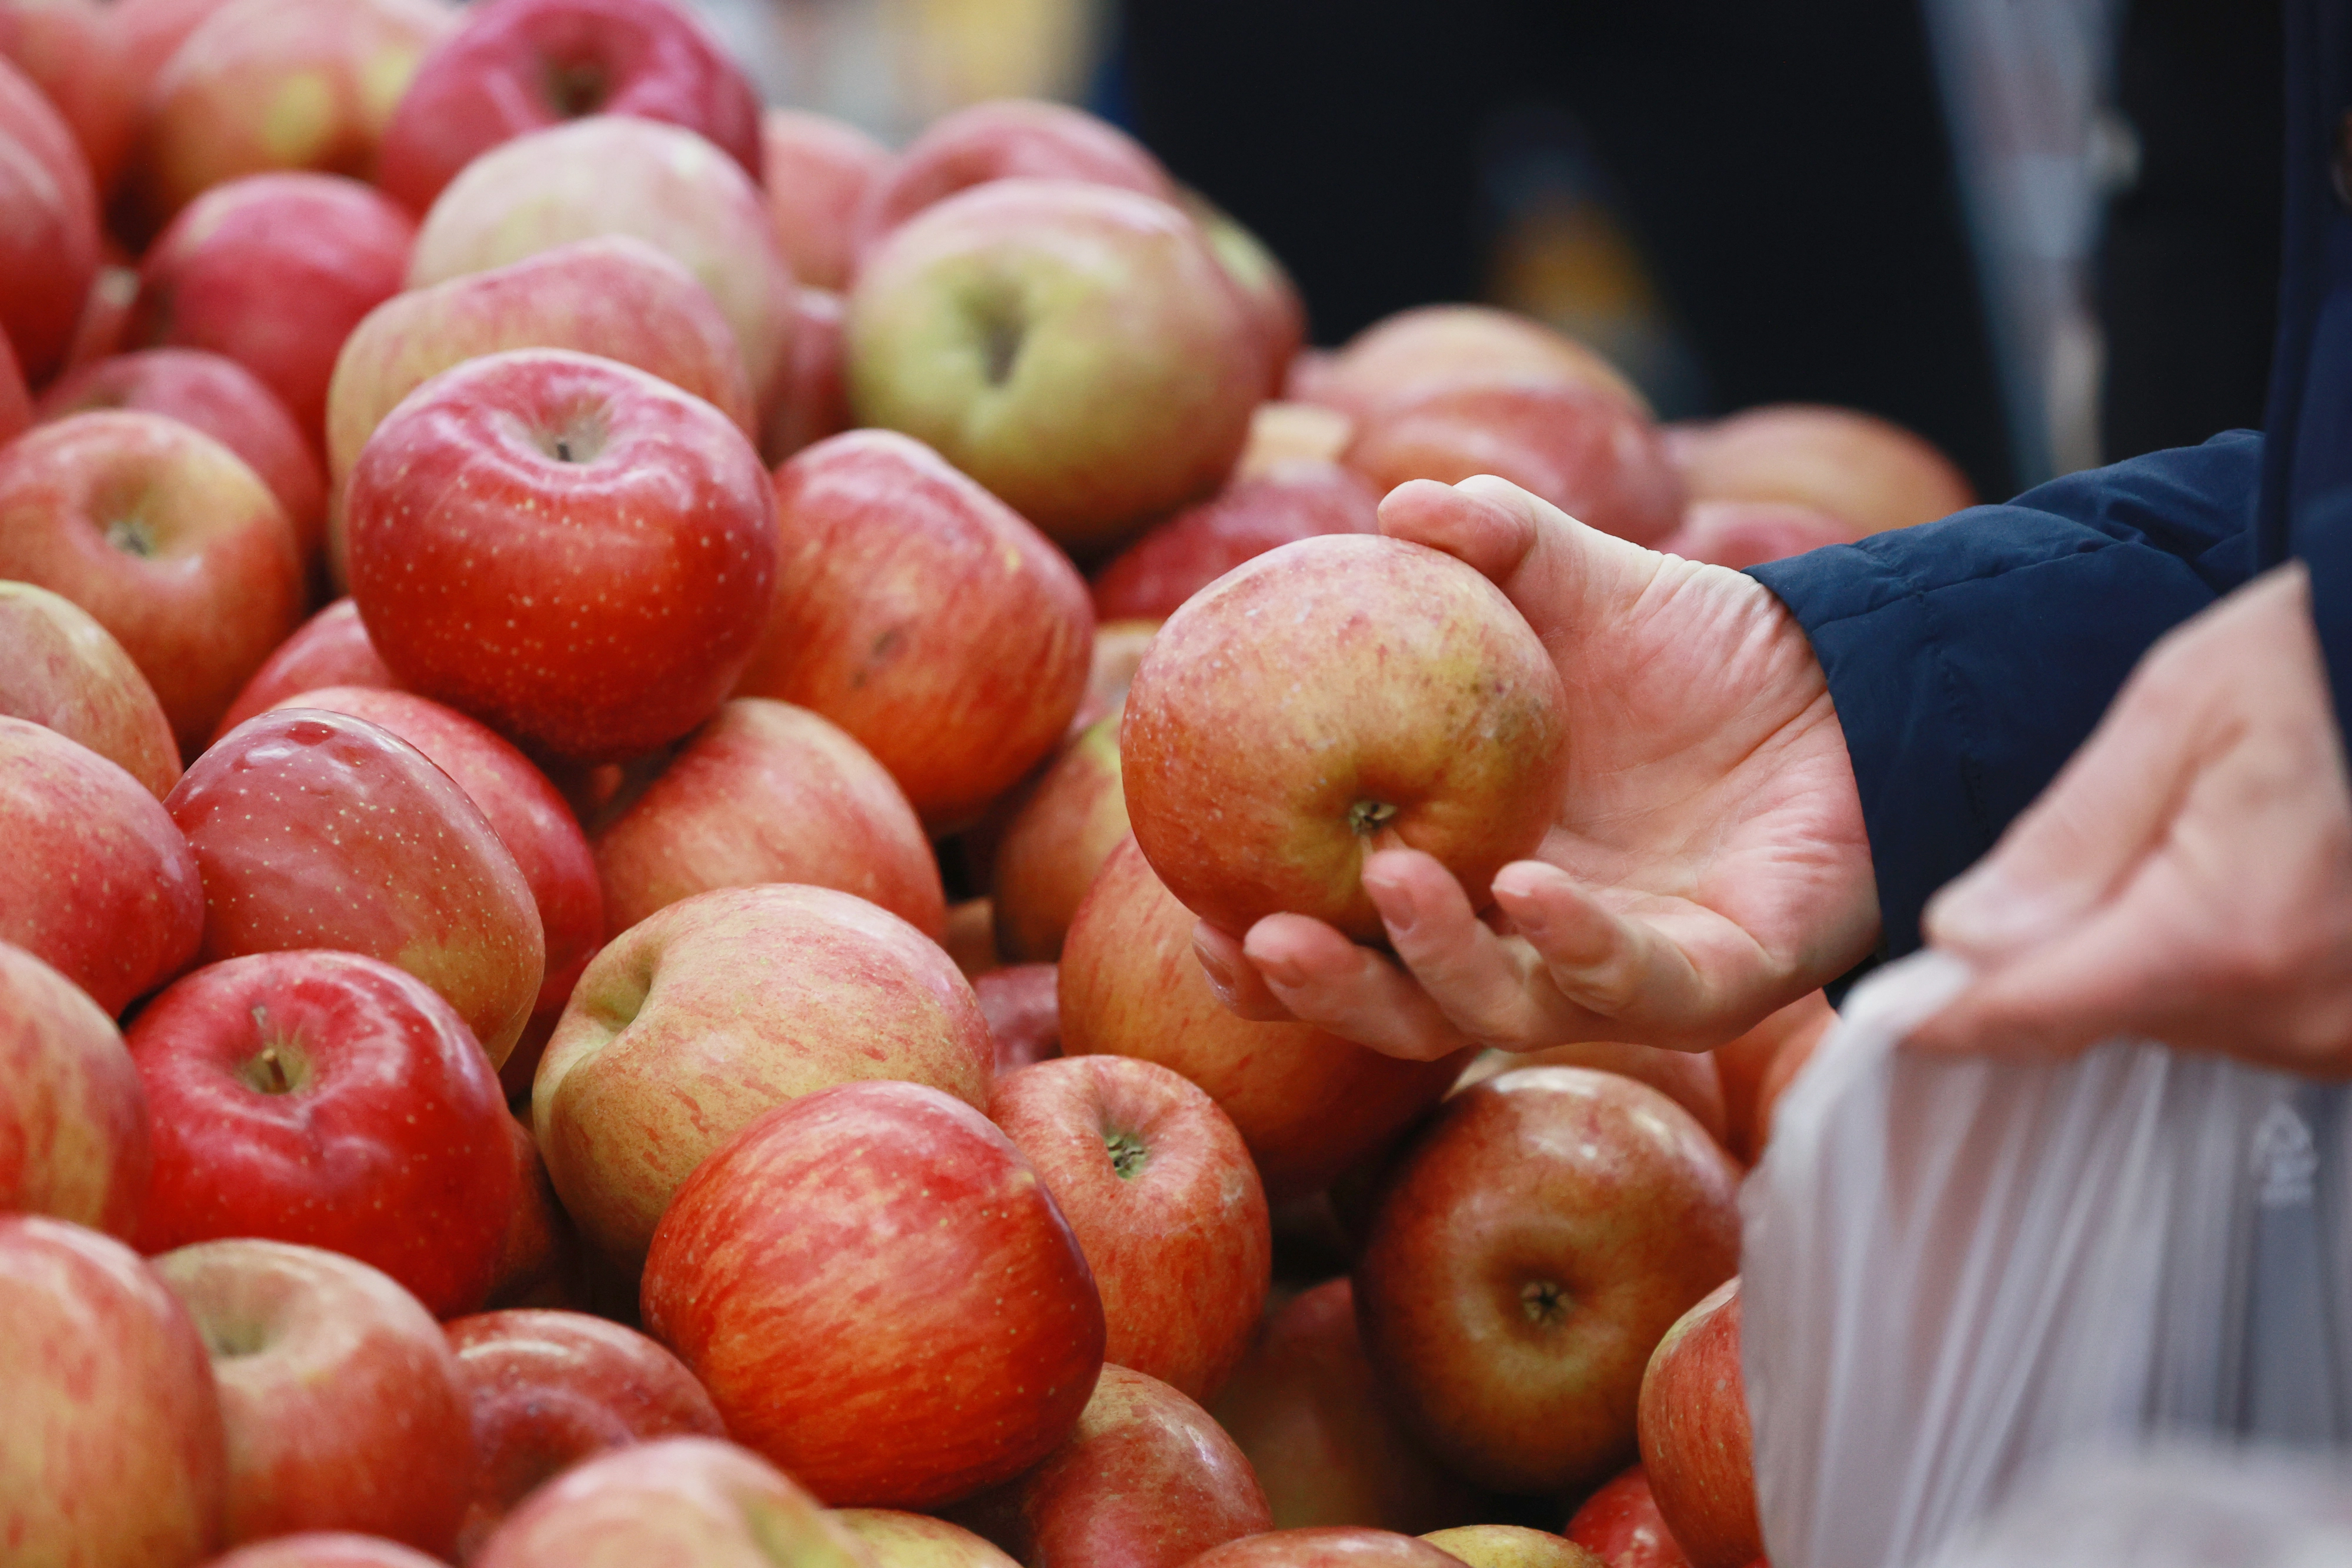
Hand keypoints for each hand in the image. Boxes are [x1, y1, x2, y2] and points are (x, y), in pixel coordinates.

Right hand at [1191, 475, 1879, 1057]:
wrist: (1849, 682)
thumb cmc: (1698, 650)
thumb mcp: (1582, 581)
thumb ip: (1497, 544)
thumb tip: (1397, 501)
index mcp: (1473, 868)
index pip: (1354, 936)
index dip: (1275, 952)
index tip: (1200, 921)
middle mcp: (1531, 939)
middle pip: (1406, 1003)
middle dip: (1325, 989)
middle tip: (1249, 940)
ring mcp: (1618, 970)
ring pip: (1504, 1008)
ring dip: (1435, 963)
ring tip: (1391, 883)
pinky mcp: (1714, 980)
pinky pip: (1633, 984)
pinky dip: (1580, 946)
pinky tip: (1533, 891)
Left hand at [1912, 562, 2351, 1072]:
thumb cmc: (2335, 656)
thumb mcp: (2188, 707)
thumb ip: (2069, 834)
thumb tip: (1960, 936)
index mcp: (2226, 934)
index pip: (2031, 1014)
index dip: (1943, 1015)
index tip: (1885, 1015)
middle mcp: (2287, 1009)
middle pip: (2098, 1018)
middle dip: (2047, 959)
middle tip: (2045, 873)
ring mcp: (2337, 1034)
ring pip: (2165, 1021)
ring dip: (2131, 955)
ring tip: (2173, 846)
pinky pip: (2238, 1016)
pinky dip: (2201, 962)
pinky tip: (2225, 881)